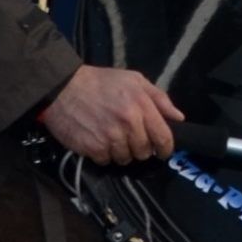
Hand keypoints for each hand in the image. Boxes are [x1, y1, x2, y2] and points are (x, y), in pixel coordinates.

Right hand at [39, 63, 182, 164]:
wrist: (64, 88)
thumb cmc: (102, 82)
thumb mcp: (135, 80)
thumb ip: (159, 98)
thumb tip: (178, 117)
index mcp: (141, 106)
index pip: (163, 137)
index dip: (166, 148)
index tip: (163, 152)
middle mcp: (128, 124)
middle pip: (144, 151)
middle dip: (141, 148)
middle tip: (132, 139)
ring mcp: (109, 138)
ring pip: (125, 158)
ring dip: (122, 152)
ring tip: (114, 139)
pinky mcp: (92, 148)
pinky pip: (106, 161)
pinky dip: (104, 155)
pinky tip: (99, 141)